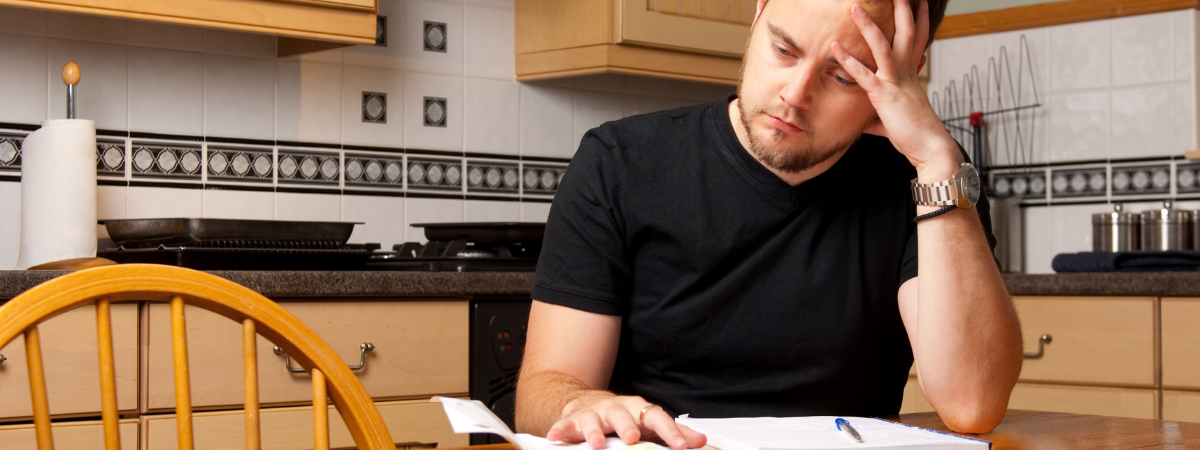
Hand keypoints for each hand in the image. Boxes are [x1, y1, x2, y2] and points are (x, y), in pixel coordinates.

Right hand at [545, 394, 706, 449]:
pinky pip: (565, 425)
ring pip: (593, 419)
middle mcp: (616, 409)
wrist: (588, 403)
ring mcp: (593, 414)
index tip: (681, 446)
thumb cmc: (623, 416)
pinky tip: (556, 437)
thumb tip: (701, 441)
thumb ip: (673, 432)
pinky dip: (560, 430)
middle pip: (622, 415)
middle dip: (627, 427)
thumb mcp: (649, 423)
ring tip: (596, 443)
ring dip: (594, 431)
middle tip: (632, 438)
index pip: (657, 418)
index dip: (670, 432)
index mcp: (638, 409)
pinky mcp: (572, 420)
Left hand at [830, 0, 961, 178]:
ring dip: (868, 25)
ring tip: (855, 8)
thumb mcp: (895, 121)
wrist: (930, 148)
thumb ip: (879, 117)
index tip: (917, 1)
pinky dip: (848, 60)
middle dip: (902, 9)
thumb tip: (869, 124)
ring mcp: (896, 81)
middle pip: (906, 32)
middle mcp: (907, 72)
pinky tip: (835, 47)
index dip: (918, 18)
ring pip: (883, 45)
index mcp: (912, 74)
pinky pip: (864, 74)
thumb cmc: (915, 135)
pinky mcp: (885, 95)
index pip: (918, 38)